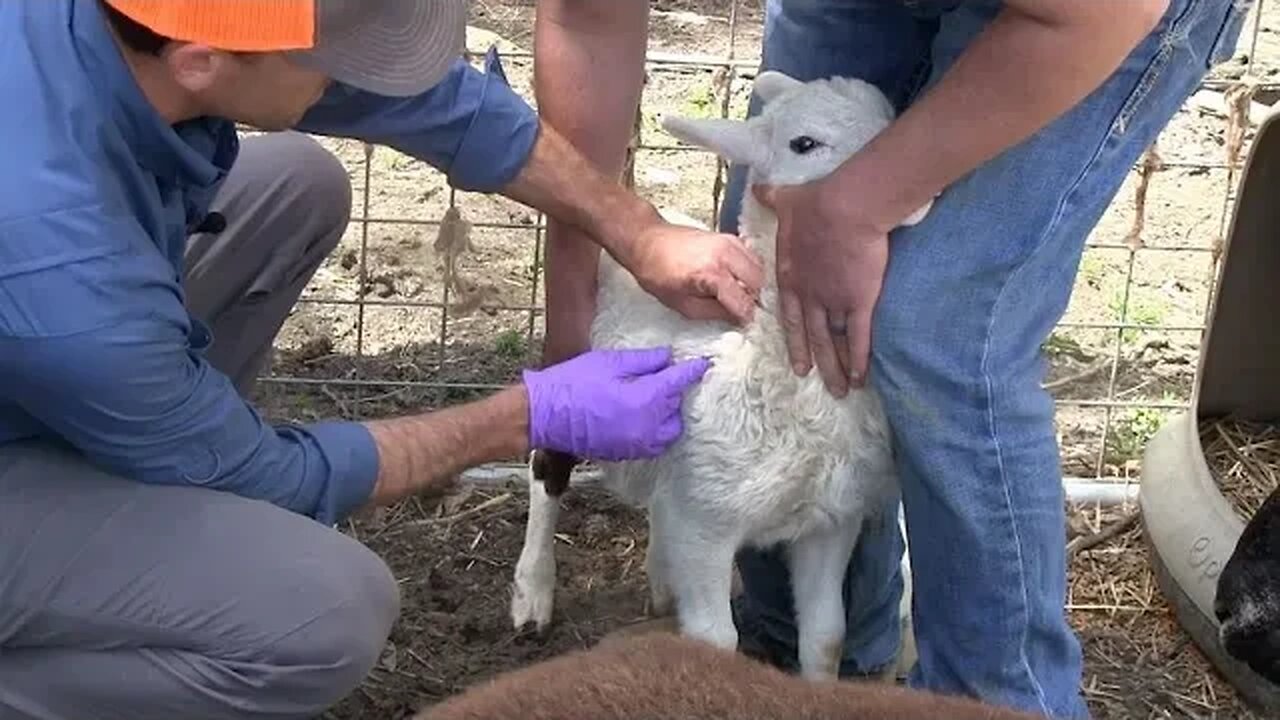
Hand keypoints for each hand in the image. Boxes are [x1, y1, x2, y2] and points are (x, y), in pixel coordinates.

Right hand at [522, 347, 710, 460]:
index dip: (692, 371)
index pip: (679, 383)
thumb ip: (643, 361)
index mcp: (646, 399)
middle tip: (665, 378)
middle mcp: (647, 426)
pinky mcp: (625, 452)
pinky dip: (653, 431)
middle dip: (675, 394)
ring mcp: (636, 443)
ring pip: (668, 431)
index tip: (703, 364)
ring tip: (654, 400)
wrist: (544, 415)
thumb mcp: (609, 362)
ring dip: (666, 416)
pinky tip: (641, 417)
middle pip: (677, 409)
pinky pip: (651, 443)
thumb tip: (667, 358)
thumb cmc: (573, 383)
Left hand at [620, 219, 764, 325]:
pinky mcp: (728, 236)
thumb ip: (714, 312)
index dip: (745, 316)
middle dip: (752, 297)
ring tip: (737, 292)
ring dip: (752, 282)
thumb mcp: (683, 305)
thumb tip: (737, 317)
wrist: (646, 242)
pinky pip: (751, 254)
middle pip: (758, 282)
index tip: (744, 323)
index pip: (743, 300)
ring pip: (759, 266)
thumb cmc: (657, 273)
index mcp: (711, 273)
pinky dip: (748, 267)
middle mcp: (724, 254)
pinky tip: (735, 276)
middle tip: (740, 307)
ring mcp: (728, 241)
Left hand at [754, 180, 888, 397]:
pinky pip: (858, 338)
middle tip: (810, 379)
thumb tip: (758, 187)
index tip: (793, 354)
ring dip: (836, 368)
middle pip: (809, 335)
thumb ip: (772, 199)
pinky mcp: (858, 303)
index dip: (792, 336)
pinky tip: (861, 379)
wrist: (844, 209)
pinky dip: (859, 360)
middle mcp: (809, 296)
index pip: (789, 314)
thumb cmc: (817, 204)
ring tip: (840, 390)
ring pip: (832, 343)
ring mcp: (832, 302)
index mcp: (792, 277)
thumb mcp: (787, 200)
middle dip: (812, 360)